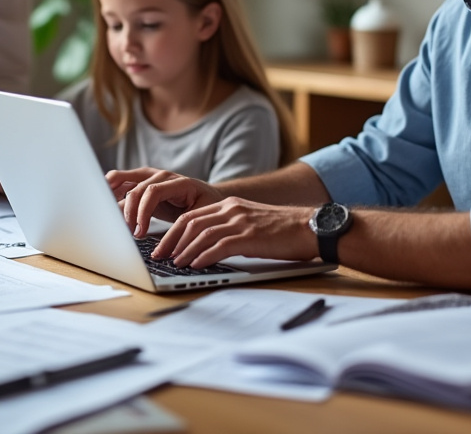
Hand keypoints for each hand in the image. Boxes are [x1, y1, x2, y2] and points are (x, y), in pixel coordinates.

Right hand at [113, 167, 223, 236]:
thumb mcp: (200, 217)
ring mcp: (148, 176)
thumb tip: (165, 248)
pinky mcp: (139, 182)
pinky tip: (108, 210)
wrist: (208, 196)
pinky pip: (118, 183)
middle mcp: (160, 175)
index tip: (139, 233)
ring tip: (114, 222)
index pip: (152, 191)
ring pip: (120, 179)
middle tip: (129, 234)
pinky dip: (110, 194)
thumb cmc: (205, 207)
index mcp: (178, 182)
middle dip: (128, 213)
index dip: (142, 213)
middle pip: (135, 188)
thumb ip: (183, 227)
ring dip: (113, 201)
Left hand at [152, 199, 317, 268]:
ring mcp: (241, 222)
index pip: (191, 216)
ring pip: (201, 234)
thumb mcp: (250, 223)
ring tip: (174, 263)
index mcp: (230, 205)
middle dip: (171, 240)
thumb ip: (229, 229)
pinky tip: (195, 265)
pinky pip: (219, 245)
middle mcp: (231, 210)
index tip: (162, 246)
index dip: (173, 231)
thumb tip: (206, 248)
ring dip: (184, 250)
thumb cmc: (283, 231)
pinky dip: (204, 256)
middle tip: (159, 256)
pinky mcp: (250, 236)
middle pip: (190, 222)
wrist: (311, 228)